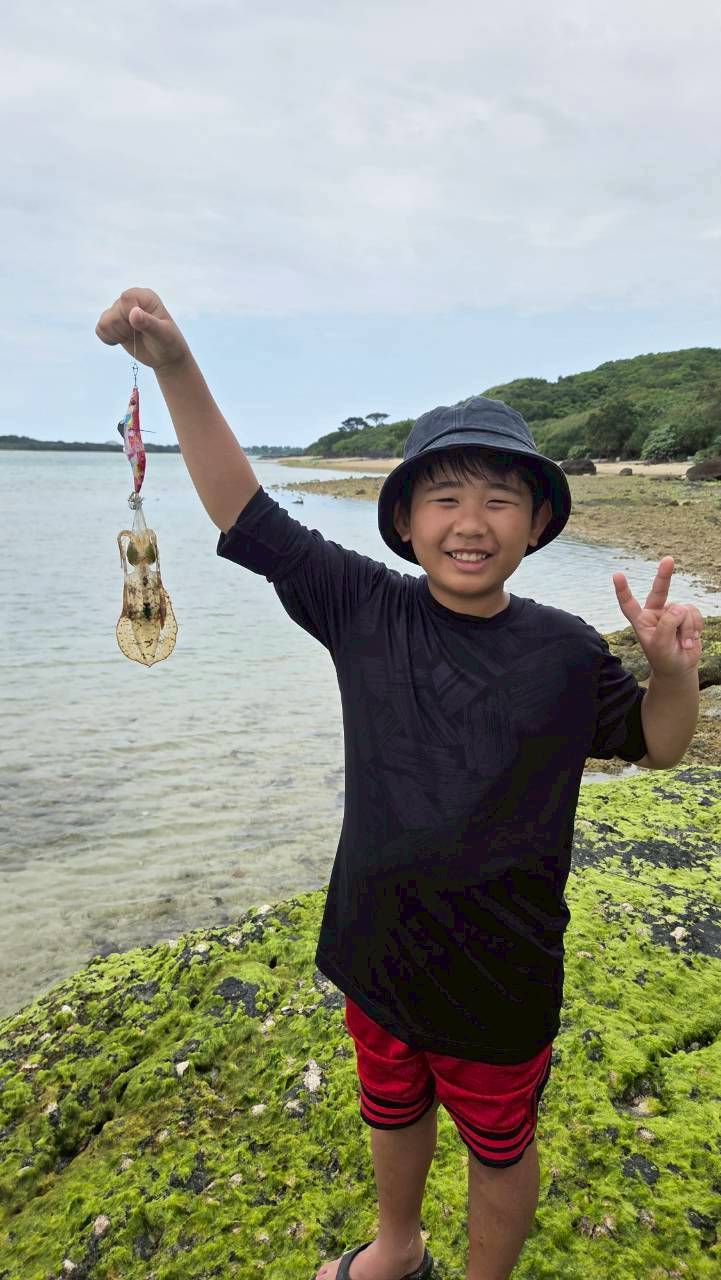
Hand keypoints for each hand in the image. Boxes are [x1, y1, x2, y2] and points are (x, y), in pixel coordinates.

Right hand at [95, 287, 190, 372]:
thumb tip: (134, 312)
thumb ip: (149, 323)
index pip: (124, 300)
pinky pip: (100, 330)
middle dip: (125, 329)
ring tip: (133, 336)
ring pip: (104, 322)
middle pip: (112, 314)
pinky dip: (110, 339)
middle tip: (141, 334)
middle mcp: (130, 300)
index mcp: (144, 296)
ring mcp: (120, 311)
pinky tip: (124, 339)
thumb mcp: (162, 335)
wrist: (165, 357)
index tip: (142, 327)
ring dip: (118, 335)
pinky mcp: (113, 322)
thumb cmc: (169, 343)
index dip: (129, 317)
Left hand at [612, 556, 702, 678]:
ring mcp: (671, 613)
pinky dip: (695, 627)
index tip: (617, 575)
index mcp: (641, 621)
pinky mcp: (686, 615)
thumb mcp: (661, 645)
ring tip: (683, 643)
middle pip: (659, 591)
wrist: (680, 668)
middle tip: (668, 560)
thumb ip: (667, 625)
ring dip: (687, 628)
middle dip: (664, 575)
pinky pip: (694, 613)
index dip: (623, 590)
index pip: (629, 604)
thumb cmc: (664, 658)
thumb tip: (679, 607)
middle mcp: (655, 613)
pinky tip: (692, 639)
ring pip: (683, 610)